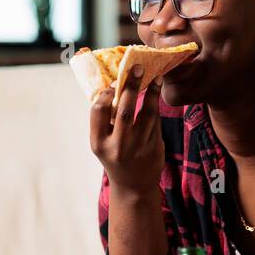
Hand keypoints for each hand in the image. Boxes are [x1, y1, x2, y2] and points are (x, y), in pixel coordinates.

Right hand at [90, 77, 164, 195]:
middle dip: (131, 86)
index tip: (114, 83)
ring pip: (146, 113)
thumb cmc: (115, 157)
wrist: (133, 186)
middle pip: (124, 109)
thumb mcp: (103, 143)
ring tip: (155, 77)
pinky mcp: (154, 148)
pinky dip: (155, 106)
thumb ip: (105, 121)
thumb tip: (113, 86)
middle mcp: (117, 145)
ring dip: (151, 92)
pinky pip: (156, 121)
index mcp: (98, 142)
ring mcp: (137, 147)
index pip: (97, 111)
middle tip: (137, 68)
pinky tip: (157, 93)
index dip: (106, 94)